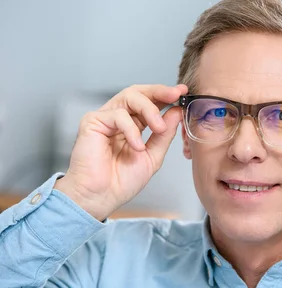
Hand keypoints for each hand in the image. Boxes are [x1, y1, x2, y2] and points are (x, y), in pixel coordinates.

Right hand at [54, 84, 186, 220]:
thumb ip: (164, 134)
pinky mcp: (92, 122)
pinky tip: (136, 146)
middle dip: (159, 91)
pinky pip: (117, 115)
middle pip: (138, 92)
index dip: (166, 95)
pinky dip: (131, 129)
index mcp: (134, 125)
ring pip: (129, 96)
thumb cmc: (122, 181)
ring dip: (149, 109)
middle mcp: (119, 118)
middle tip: (175, 94)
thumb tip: (177, 112)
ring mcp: (105, 118)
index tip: (183, 92)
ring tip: (158, 127)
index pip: (150, 102)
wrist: (102, 197)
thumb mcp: (153, 156)